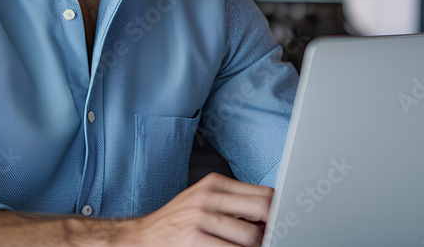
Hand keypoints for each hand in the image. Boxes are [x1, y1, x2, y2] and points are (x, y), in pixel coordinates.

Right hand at [117, 173, 272, 246]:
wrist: (143, 236)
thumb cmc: (177, 221)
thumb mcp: (202, 200)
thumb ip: (232, 201)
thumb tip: (268, 212)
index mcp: (214, 183)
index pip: (263, 192)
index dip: (277, 210)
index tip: (280, 222)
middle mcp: (209, 197)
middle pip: (262, 210)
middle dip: (270, 228)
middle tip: (268, 237)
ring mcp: (201, 219)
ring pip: (250, 235)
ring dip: (254, 246)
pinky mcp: (194, 240)